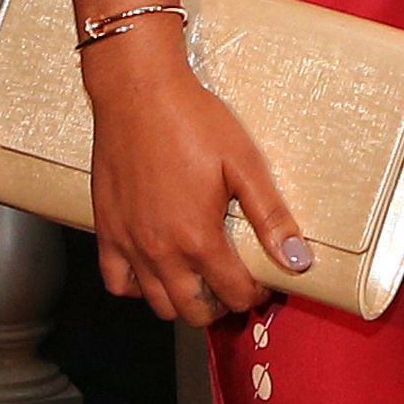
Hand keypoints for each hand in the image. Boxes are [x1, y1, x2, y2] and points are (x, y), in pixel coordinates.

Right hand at [85, 23, 309, 321]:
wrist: (138, 92)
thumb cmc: (192, 121)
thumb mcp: (244, 164)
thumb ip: (271, 217)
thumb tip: (297, 259)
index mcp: (198, 237)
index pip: (233, 293)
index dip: (254, 293)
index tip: (263, 281)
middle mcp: (160, 250)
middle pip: (194, 311)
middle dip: (221, 305)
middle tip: (234, 285)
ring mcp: (129, 243)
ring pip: (156, 303)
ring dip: (183, 301)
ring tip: (201, 280)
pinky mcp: (106, 230)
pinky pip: (117, 282)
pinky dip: (137, 287)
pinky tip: (156, 270)